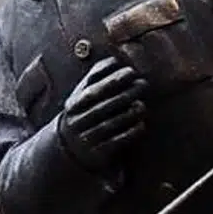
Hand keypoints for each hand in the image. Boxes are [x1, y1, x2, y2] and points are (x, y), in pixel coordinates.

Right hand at [58, 55, 146, 174]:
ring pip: (107, 125)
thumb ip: (96, 77)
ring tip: (142, 105)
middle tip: (142, 85)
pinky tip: (141, 125)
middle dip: (123, 94)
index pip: (92, 90)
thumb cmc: (84, 113)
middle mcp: (78, 122)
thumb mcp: (83, 94)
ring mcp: (86, 139)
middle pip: (101, 107)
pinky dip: (129, 133)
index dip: (111, 80)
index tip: (130, 71)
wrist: (69, 148)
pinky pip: (114, 142)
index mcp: (74, 104)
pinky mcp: (98, 154)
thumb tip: (114, 59)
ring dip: (127, 114)